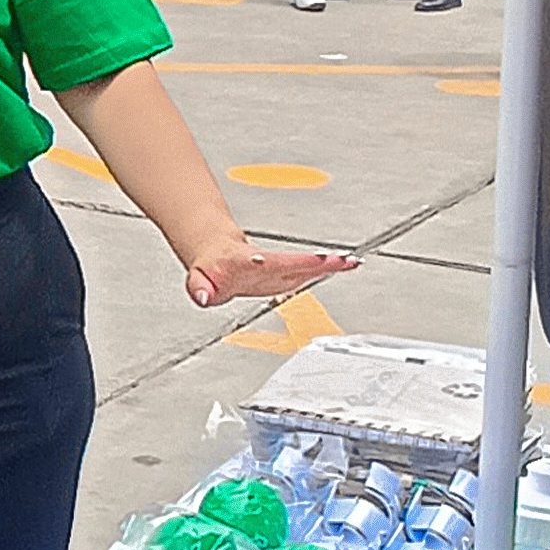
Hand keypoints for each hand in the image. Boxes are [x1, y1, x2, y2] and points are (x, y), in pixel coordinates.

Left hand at [187, 243, 357, 307]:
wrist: (217, 253)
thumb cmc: (209, 269)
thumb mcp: (197, 281)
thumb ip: (199, 288)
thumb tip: (202, 297)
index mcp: (246, 263)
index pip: (265, 263)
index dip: (279, 264)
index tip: (295, 260)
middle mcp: (266, 262)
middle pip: (294, 261)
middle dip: (315, 262)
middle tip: (337, 260)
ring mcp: (278, 266)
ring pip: (306, 263)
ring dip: (329, 263)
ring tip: (351, 262)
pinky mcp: (287, 271)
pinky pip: (310, 268)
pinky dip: (329, 267)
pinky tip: (349, 265)